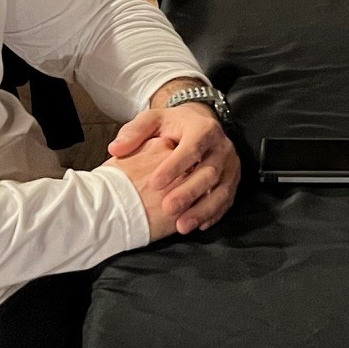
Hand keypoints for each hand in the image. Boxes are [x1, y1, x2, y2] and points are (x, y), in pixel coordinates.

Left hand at [109, 99, 238, 234]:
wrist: (200, 125)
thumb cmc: (172, 126)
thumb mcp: (152, 120)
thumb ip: (134, 132)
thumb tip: (115, 149)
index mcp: (203, 129)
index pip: (191, 148)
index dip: (174, 166)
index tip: (154, 183)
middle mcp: (222, 147)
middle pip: (209, 172)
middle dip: (188, 192)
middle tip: (167, 209)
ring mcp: (230, 166)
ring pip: (221, 191)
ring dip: (202, 210)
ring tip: (181, 226)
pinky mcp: (233, 181)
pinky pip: (226, 200)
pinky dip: (213, 215)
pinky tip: (197, 226)